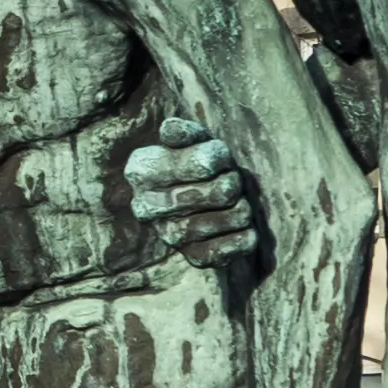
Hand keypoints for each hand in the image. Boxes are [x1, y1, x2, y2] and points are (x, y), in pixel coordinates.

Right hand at [126, 115, 255, 268]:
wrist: (196, 205)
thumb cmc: (194, 162)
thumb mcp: (190, 141)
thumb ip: (183, 133)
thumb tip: (169, 130)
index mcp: (141, 171)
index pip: (204, 164)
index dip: (220, 157)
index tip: (219, 156)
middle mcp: (147, 207)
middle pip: (222, 192)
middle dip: (233, 182)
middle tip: (231, 179)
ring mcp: (169, 236)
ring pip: (234, 217)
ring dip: (244, 207)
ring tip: (237, 201)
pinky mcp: (193, 258)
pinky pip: (233, 248)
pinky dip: (245, 237)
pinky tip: (244, 228)